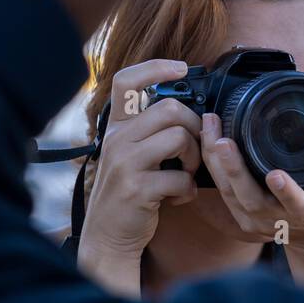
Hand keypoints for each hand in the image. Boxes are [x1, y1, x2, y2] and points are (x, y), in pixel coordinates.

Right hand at [80, 60, 202, 269]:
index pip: (127, 81)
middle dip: (194, 128)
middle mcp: (116, 139)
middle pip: (170, 109)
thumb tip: (193, 112)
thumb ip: (150, 132)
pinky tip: (178, 198)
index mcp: (117, 127)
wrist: (109, 235)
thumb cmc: (130, 191)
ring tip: (186, 174)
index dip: (155, 67)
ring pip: (179, 137)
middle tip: (193, 151)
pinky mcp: (137, 188)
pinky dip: (188, 190)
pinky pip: (180, 177)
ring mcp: (125, 163)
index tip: (181, 68)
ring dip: (194, 159)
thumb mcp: (132, 155)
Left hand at [200, 94, 303, 250]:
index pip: (299, 204)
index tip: (275, 175)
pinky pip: (223, 193)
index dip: (287, 192)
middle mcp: (282, 219)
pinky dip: (213, 168)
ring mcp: (259, 222)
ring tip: (211, 129)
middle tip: (223, 140)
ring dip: (217, 163)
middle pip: (252, 199)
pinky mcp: (242, 220)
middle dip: (235, 170)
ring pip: (232, 195)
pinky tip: (207, 141)